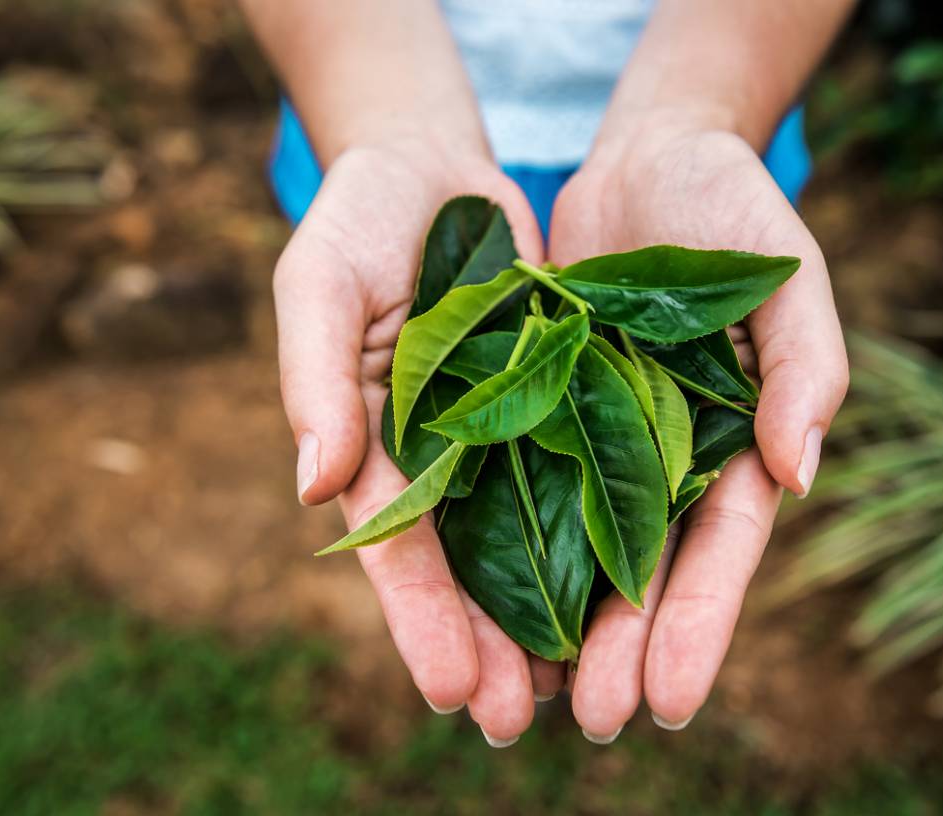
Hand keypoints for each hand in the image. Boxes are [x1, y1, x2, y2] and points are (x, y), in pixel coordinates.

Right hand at [274, 140, 549, 744]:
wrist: (434, 168)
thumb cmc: (360, 219)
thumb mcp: (323, 284)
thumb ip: (316, 379)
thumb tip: (313, 486)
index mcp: (377, 441)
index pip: (396, 545)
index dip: (421, 619)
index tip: (452, 689)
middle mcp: (444, 453)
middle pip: (469, 564)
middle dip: (490, 644)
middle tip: (515, 724)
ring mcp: (506, 431)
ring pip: (533, 538)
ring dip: (553, 613)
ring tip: (577, 694)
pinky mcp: (564, 398)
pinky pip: (586, 470)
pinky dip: (601, 531)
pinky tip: (629, 592)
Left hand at [548, 122, 848, 738]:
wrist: (649, 156)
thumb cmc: (734, 212)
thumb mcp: (785, 277)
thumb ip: (804, 367)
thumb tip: (800, 473)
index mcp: (733, 444)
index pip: (720, 549)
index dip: (700, 623)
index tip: (672, 700)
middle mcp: (664, 457)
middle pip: (643, 567)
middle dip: (621, 647)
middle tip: (593, 721)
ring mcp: (598, 437)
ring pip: (573, 544)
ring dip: (555, 621)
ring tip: (529, 697)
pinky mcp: (535, 406)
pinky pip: (513, 479)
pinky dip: (497, 540)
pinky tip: (475, 602)